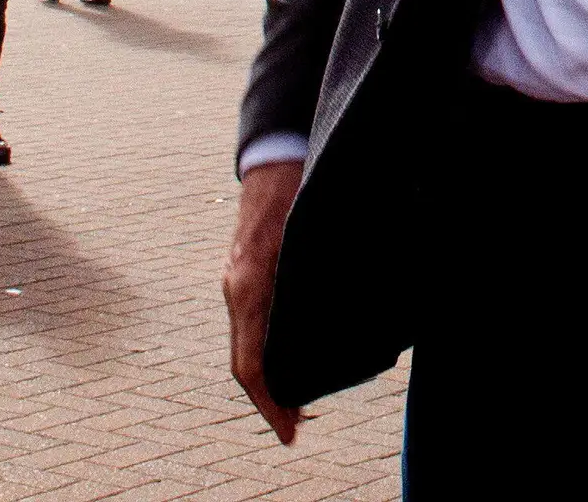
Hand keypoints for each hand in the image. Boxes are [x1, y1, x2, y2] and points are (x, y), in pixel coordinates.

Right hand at [225, 158, 305, 442]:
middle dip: (267, 401)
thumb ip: (320, 276)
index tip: (288, 430)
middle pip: (244, 363)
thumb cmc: (300, 190)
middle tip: (294, 430)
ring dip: (266, 381)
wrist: (275, 158)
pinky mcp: (245, 278)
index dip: (269, 402)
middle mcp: (237, 290)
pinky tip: (290, 360)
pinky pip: (250, 327)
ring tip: (296, 408)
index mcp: (250, 286)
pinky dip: (265, 353)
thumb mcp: (313, 233)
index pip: (251, 362)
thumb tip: (350, 314)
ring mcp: (237, 284)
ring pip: (246, 347)